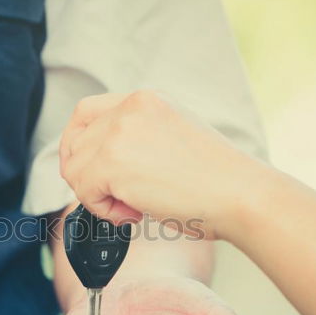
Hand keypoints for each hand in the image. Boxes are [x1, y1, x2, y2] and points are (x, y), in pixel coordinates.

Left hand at [59, 90, 266, 239]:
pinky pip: (84, 191)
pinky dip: (103, 210)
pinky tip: (134, 214)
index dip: (76, 142)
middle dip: (86, 177)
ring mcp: (118, 132)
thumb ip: (136, 139)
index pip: (85, 112)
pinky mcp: (112, 162)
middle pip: (74, 143)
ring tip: (131, 208)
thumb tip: (102, 164)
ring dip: (97, 196)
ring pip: (75, 170)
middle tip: (115, 198)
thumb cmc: (217, 178)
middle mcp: (128, 108)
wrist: (241, 194)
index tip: (84, 169)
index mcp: (144, 100)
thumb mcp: (172, 138)